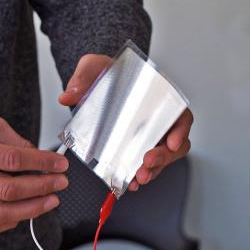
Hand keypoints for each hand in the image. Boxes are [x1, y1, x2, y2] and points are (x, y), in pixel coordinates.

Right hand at [0, 106, 68, 235]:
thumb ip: (14, 140)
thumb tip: (39, 158)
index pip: (12, 160)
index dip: (41, 163)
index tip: (60, 164)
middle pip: (8, 190)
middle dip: (42, 187)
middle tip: (61, 182)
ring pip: (1, 213)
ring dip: (32, 209)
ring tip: (51, 200)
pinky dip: (12, 221)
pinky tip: (26, 210)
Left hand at [58, 54, 193, 191]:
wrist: (94, 81)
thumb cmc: (103, 71)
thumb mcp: (93, 66)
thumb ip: (84, 77)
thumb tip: (68, 96)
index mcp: (156, 95)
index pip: (180, 114)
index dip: (180, 129)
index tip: (172, 142)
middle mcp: (156, 117)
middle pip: (174, 141)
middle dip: (163, 157)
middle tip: (147, 164)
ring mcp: (146, 133)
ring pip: (162, 156)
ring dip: (153, 170)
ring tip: (139, 178)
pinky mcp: (133, 145)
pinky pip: (143, 162)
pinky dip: (138, 174)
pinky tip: (130, 182)